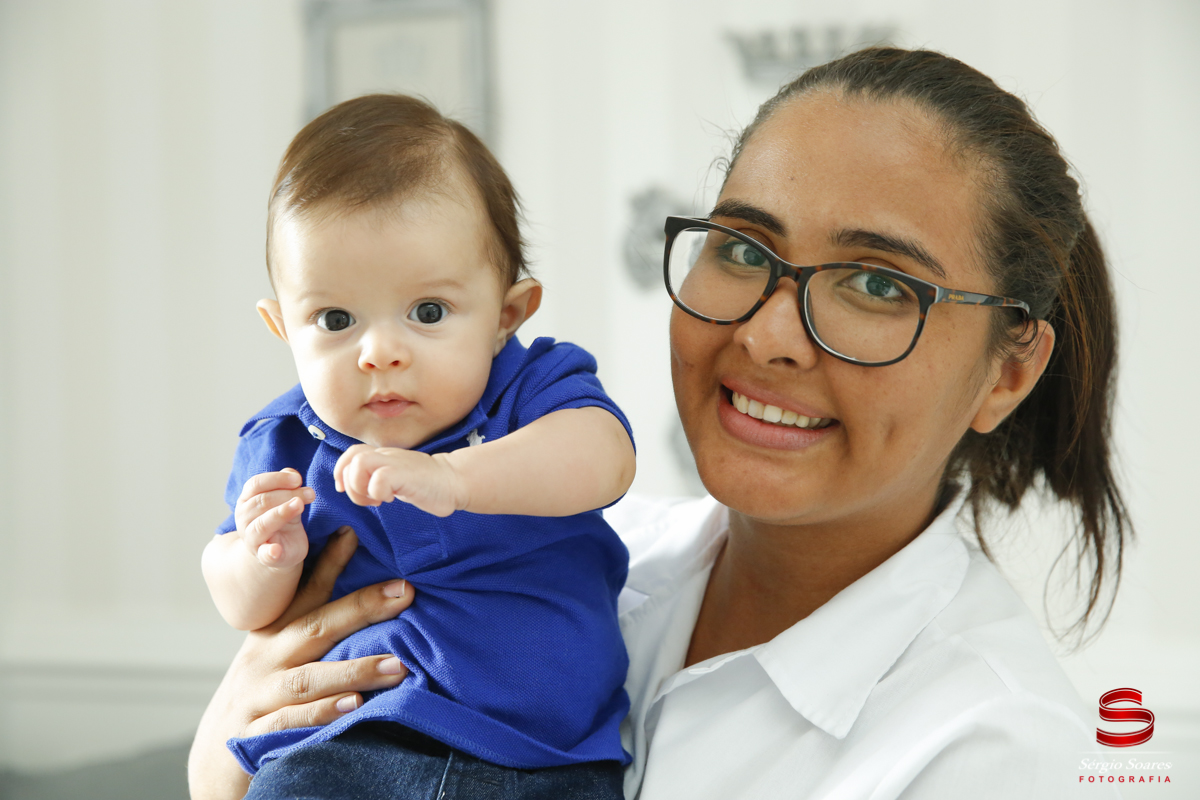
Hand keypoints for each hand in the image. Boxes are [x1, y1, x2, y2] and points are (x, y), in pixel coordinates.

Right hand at [188, 528, 414, 799]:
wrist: (215, 758)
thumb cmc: (261, 699)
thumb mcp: (281, 659)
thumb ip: (317, 633)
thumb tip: (370, 603)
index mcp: (275, 636)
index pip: (306, 593)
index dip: (329, 562)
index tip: (355, 533)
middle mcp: (266, 660)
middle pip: (316, 626)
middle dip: (362, 607)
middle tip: (406, 592)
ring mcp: (259, 696)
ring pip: (309, 678)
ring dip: (355, 670)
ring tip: (397, 665)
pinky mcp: (254, 735)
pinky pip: (291, 721)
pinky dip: (322, 713)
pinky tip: (355, 706)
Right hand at [235, 468, 312, 567]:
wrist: (280, 550)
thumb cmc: (282, 520)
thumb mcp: (286, 500)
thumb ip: (287, 485)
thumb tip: (292, 473)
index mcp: (247, 500)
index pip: (256, 484)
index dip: (277, 479)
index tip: (298, 479)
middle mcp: (244, 518)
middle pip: (262, 501)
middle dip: (288, 494)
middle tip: (310, 493)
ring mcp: (252, 539)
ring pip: (262, 524)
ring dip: (281, 513)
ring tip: (299, 505)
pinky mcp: (264, 556)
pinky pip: (265, 554)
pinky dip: (270, 552)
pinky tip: (276, 550)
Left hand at [334, 445, 465, 516]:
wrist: (454, 481)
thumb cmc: (425, 484)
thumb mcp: (396, 478)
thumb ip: (378, 478)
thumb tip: (356, 489)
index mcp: (383, 457)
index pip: (351, 453)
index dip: (341, 471)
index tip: (345, 490)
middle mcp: (386, 456)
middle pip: (351, 461)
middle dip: (351, 487)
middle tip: (368, 500)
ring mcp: (395, 463)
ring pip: (359, 464)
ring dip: (361, 487)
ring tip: (377, 500)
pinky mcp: (404, 474)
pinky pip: (379, 479)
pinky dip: (378, 492)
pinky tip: (390, 499)